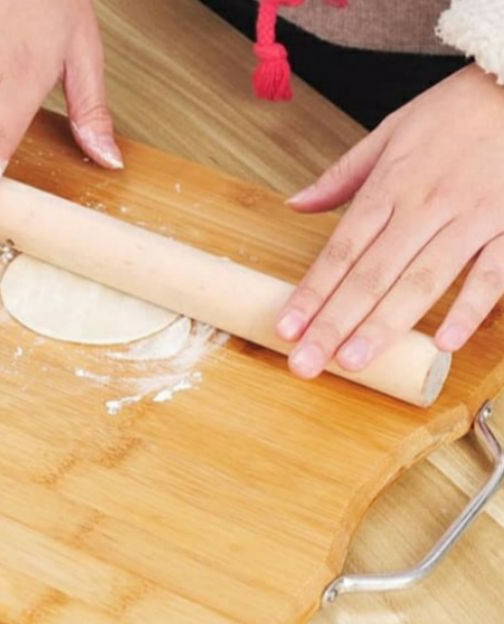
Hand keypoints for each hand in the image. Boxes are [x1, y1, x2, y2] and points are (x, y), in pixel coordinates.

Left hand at [276, 65, 503, 377]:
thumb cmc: (455, 113)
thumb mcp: (390, 132)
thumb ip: (341, 176)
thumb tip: (295, 203)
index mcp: (389, 186)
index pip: (340, 251)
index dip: (311, 293)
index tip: (286, 329)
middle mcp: (424, 206)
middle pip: (371, 275)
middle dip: (335, 323)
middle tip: (307, 363)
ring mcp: (470, 219)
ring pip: (421, 280)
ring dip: (386, 324)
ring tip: (354, 361)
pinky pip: (492, 274)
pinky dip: (471, 307)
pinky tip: (445, 344)